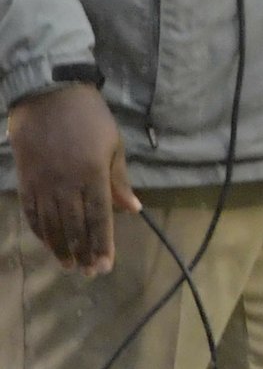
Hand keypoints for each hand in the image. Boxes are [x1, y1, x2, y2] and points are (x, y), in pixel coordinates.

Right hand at [10, 82, 136, 272]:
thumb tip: (133, 209)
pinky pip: (31, 211)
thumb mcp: (114, 145)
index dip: (101, 244)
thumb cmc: (90, 118)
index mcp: (92, 175)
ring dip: (60, 247)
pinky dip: (39, 230)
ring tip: (69, 265)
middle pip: (74, 226)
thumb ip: (120, 181)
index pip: (99, 218)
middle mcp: (65, 183)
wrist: (48, 94)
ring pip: (50, 224)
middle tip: (89, 274)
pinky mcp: (24, 179)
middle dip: (83, 252)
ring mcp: (42, 183)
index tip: (104, 266)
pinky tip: (47, 243)